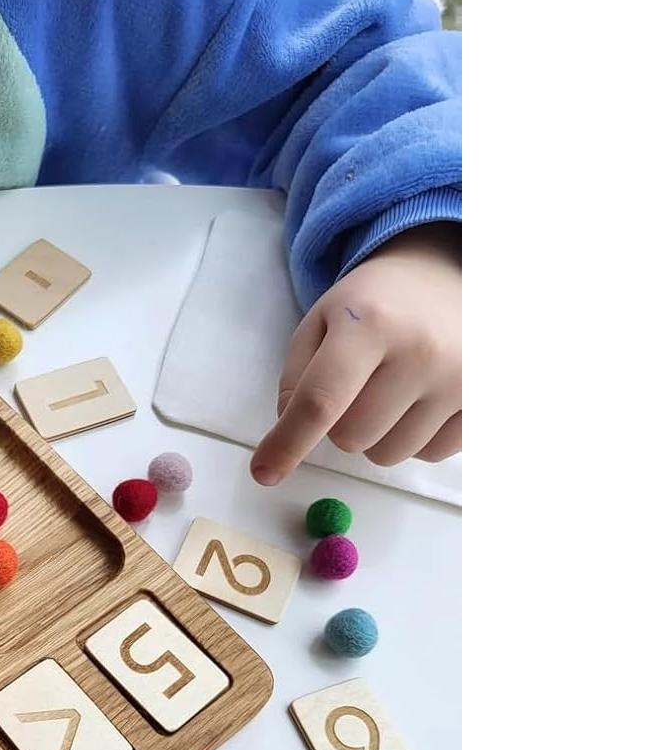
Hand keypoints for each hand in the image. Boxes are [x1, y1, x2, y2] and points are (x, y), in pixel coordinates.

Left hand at [251, 224, 460, 484]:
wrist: (449, 277)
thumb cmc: (374, 303)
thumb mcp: (321, 320)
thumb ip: (295, 376)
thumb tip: (290, 432)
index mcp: (370, 324)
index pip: (321, 401)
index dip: (288, 443)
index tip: (264, 472)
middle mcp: (421, 353)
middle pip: (351, 437)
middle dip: (337, 424)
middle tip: (354, 386)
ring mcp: (461, 380)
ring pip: (387, 454)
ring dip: (375, 435)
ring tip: (389, 389)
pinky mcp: (485, 402)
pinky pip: (429, 454)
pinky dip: (412, 438)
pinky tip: (419, 399)